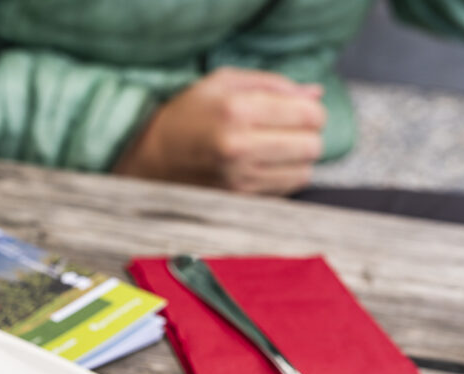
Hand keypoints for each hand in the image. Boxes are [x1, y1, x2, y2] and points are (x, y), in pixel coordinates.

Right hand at [114, 67, 325, 194]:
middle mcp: (239, 147)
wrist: (149, 159)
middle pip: (312, 146)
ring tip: (275, 150)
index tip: (299, 110)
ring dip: (297, 160)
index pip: (309, 115)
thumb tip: (314, 94)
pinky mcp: (238, 200)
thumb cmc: (185, 115)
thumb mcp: (222, 83)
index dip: (312, 110)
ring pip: (303, 172)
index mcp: (237, 111)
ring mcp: (238, 179)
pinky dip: (283, 177)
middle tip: (289, 131)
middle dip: (308, 136)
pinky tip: (263, 166)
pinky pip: (285, 190)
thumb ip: (272, 83)